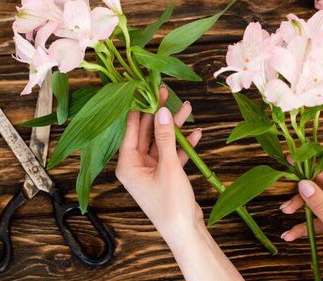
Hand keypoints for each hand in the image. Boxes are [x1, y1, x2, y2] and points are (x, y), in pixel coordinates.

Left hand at [116, 87, 242, 280]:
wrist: (185, 232)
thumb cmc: (171, 204)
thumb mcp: (168, 166)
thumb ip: (166, 137)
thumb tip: (162, 111)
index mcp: (127, 165)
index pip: (130, 129)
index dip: (139, 108)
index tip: (145, 89)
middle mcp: (135, 166)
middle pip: (146, 133)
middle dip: (159, 114)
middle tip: (166, 93)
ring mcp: (150, 171)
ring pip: (161, 142)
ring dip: (174, 127)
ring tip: (187, 108)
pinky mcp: (164, 176)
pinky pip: (172, 154)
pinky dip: (182, 145)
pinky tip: (195, 134)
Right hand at [279, 153, 322, 280]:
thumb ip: (321, 206)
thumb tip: (303, 183)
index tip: (302, 152)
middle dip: (306, 185)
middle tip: (284, 173)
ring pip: (320, 200)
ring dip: (302, 205)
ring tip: (284, 212)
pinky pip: (319, 218)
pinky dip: (305, 224)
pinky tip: (290, 233)